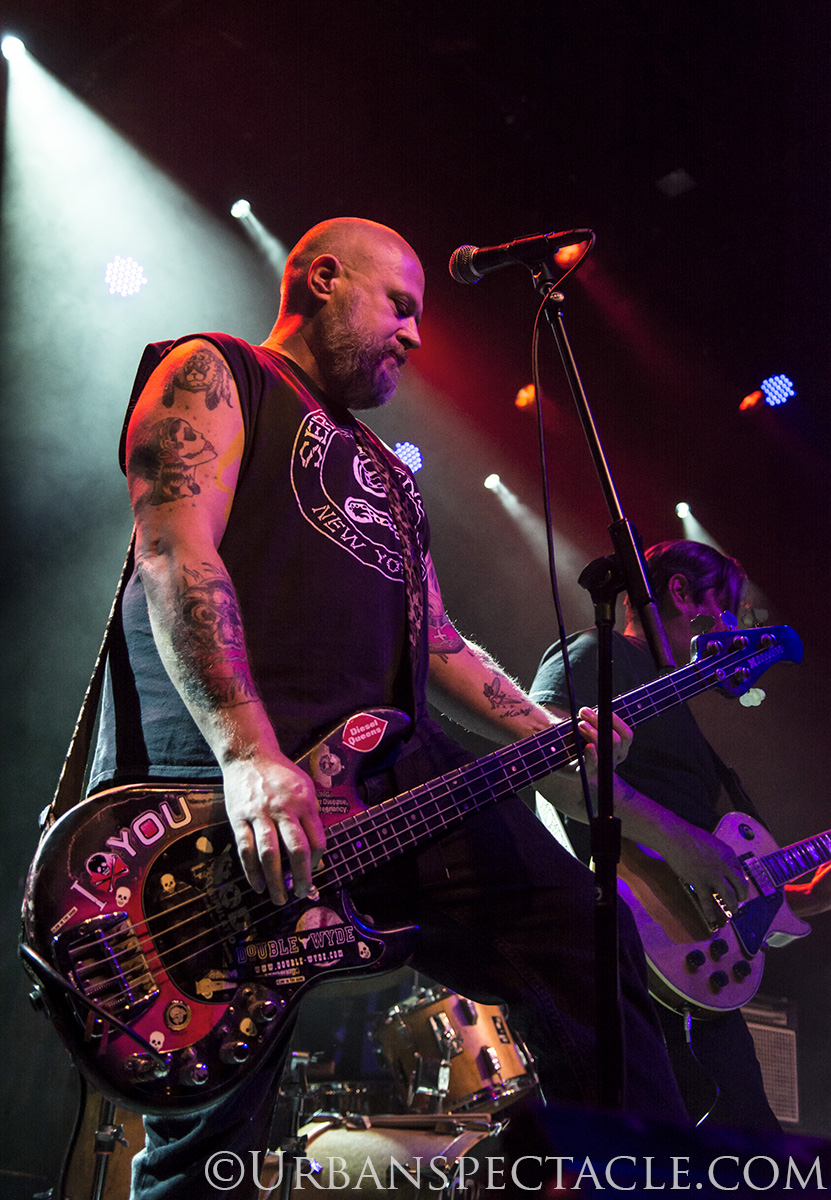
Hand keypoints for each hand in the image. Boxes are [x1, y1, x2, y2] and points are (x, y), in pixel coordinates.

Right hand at [222, 754, 325, 904]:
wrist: (249, 755)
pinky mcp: (239, 818)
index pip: (317, 839)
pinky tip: (257, 885)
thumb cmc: (280, 774)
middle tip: (302, 893)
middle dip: (301, 877)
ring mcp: (259, 814)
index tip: (314, 871)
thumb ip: (311, 814)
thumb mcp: (305, 786)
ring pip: (269, 854)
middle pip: (296, 849)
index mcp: (303, 802)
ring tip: (280, 898)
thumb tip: (316, 850)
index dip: (318, 861)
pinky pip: (245, 849)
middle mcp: (283, 809)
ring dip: (275, 881)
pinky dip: (251, 871)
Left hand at [576, 707, 631, 776]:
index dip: (616, 721)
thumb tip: (590, 710)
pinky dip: (592, 755)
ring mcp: (602, 767)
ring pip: (606, 751)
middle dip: (599, 723)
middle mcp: (614, 758)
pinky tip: (588, 746)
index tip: (600, 708)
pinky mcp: (586, 774)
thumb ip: (594, 719)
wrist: (560, 757)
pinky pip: (594, 766)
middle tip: (584, 713)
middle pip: (616, 741)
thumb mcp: (587, 727)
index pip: (626, 735)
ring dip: (594, 734)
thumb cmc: (577, 738)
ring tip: (580, 725)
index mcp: (619, 747)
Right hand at [658, 822, 748, 928]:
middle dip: (742, 897)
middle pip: (741, 886)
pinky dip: (710, 912)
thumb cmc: (690, 837)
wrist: (674, 836)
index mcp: (729, 854)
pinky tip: (711, 918)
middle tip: (738, 902)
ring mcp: (712, 875)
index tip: (738, 889)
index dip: (740, 884)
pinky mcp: (699, 881)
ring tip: (730, 911)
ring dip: (732, 906)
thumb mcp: (712, 844)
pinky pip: (707, 901)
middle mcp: (724, 866)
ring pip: (729, 896)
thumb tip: (724, 870)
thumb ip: (721, 857)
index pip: (741, 873)